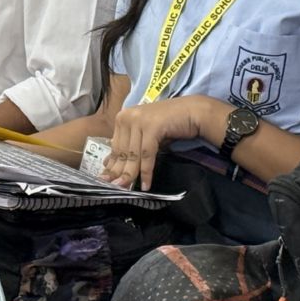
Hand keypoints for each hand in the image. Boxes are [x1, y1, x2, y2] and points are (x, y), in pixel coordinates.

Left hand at [103, 96, 219, 189]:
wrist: (192, 112)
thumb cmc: (169, 123)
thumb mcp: (144, 134)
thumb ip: (129, 146)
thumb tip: (108, 162)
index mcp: (122, 117)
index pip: (115, 145)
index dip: (111, 164)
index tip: (106, 180)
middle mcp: (128, 116)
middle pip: (122, 151)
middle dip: (119, 172)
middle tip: (115, 187)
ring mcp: (139, 120)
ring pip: (133, 154)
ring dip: (131, 174)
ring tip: (127, 188)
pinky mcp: (152, 126)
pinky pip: (147, 154)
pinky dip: (146, 171)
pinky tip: (146, 184)